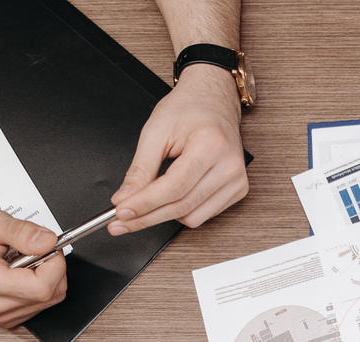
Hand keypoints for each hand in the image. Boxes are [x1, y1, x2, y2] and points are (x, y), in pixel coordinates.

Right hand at [0, 209, 67, 327]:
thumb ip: (23, 232)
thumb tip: (49, 241)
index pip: (42, 288)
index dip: (55, 264)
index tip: (51, 247)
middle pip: (50, 296)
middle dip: (53, 268)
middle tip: (34, 249)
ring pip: (48, 302)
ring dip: (45, 277)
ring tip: (21, 260)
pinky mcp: (5, 318)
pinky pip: (39, 305)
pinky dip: (39, 287)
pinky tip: (20, 273)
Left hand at [109, 66, 246, 235]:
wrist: (213, 101)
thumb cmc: (187, 110)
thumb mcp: (155, 132)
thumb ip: (140, 169)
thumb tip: (125, 199)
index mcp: (211, 145)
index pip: (173, 188)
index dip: (144, 204)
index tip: (121, 212)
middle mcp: (229, 166)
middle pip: (182, 207)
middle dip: (147, 217)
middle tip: (122, 222)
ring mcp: (237, 180)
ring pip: (192, 217)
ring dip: (164, 215)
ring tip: (146, 204)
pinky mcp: (238, 190)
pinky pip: (204, 215)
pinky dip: (182, 211)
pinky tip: (171, 198)